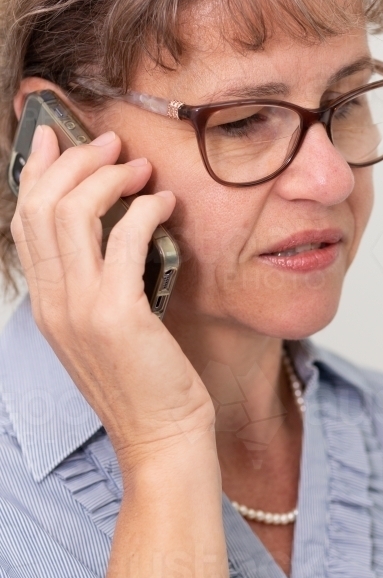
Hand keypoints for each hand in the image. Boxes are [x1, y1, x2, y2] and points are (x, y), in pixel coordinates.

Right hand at [10, 125, 215, 465]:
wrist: (161, 441)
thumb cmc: (145, 386)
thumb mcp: (105, 331)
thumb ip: (96, 285)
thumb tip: (116, 229)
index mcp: (47, 306)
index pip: (24, 222)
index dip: (37, 172)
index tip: (55, 137)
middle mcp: (54, 304)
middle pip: (41, 206)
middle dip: (74, 161)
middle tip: (110, 143)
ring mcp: (80, 309)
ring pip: (73, 213)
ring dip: (108, 177)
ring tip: (139, 167)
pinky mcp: (118, 315)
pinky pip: (124, 239)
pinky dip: (145, 209)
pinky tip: (164, 205)